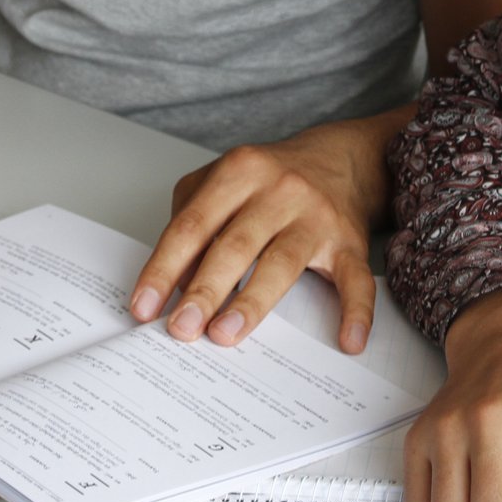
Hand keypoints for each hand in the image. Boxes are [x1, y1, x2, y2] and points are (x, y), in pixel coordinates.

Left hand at [129, 108, 406, 352]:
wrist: (341, 159)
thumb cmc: (270, 179)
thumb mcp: (223, 180)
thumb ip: (194, 222)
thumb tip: (175, 285)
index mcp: (239, 172)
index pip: (193, 225)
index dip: (164, 267)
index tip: (144, 307)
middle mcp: (279, 190)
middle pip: (235, 244)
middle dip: (204, 289)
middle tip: (181, 328)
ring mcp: (317, 216)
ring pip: (283, 263)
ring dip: (252, 302)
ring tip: (224, 334)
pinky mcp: (350, 242)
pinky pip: (355, 279)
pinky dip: (356, 311)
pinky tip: (348, 341)